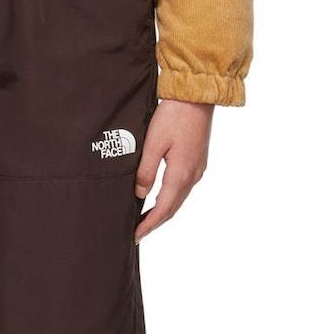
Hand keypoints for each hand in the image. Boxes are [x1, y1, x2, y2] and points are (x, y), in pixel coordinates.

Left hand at [133, 99, 213, 243]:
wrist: (197, 96)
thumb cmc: (174, 115)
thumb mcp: (154, 142)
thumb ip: (146, 170)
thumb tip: (139, 194)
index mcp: (181, 174)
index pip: (163, 208)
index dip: (149, 224)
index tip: (135, 236)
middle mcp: (193, 176)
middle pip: (173, 207)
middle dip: (156, 221)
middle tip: (139, 232)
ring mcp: (198, 169)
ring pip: (179, 198)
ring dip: (164, 210)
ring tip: (147, 217)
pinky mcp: (198, 160)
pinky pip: (183, 187)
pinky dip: (171, 197)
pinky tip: (162, 195)